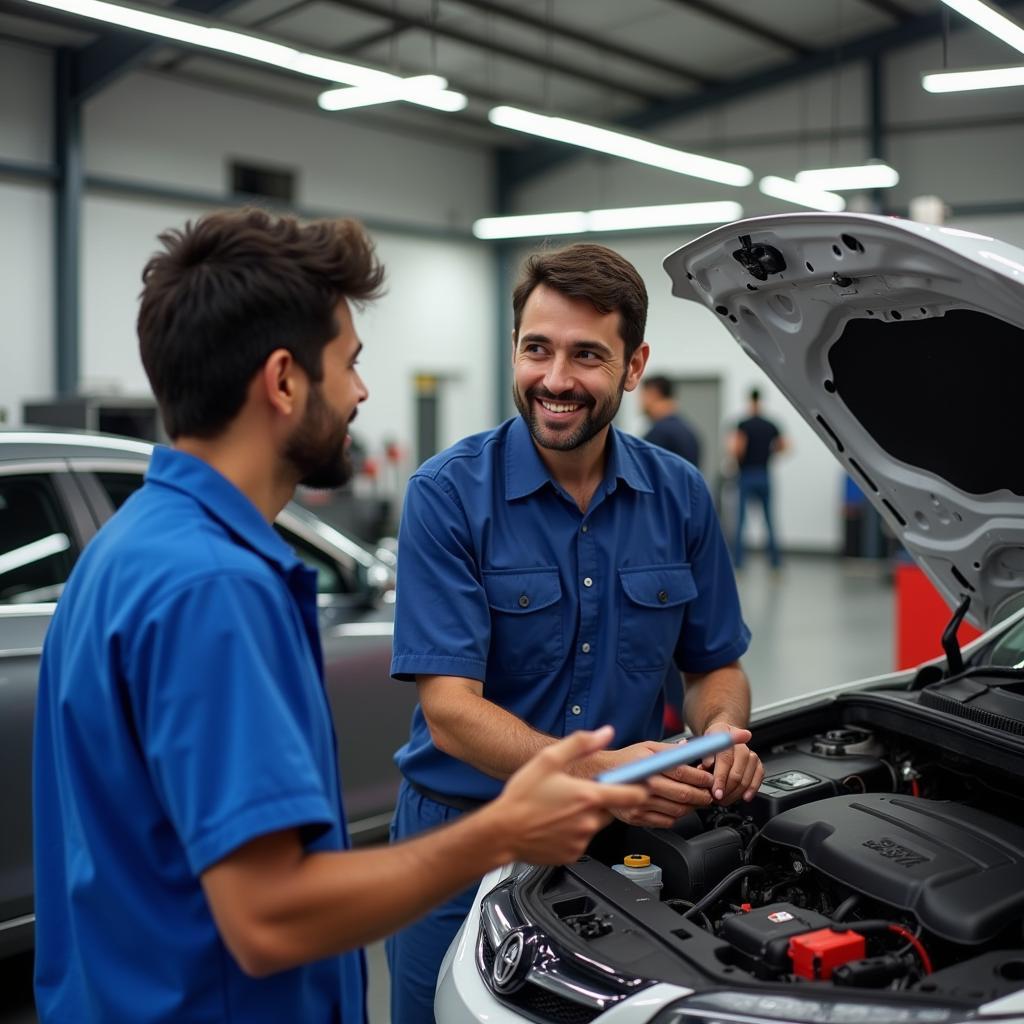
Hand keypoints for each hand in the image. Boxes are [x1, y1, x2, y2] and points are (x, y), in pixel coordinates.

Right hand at [491, 726, 646, 864]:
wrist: (502, 832)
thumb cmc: (522, 797)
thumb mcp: (549, 759)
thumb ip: (581, 743)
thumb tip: (604, 733)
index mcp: (589, 797)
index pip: (634, 795)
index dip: (640, 788)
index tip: (638, 783)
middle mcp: (590, 821)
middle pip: (612, 809)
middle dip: (601, 800)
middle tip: (577, 793)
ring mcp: (582, 840)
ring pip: (595, 825)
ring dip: (585, 816)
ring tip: (560, 808)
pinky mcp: (573, 854)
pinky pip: (581, 840)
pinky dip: (573, 832)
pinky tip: (555, 823)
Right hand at [592, 740, 714, 828]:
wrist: (599, 776)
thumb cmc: (624, 760)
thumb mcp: (647, 747)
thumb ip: (671, 750)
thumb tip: (692, 750)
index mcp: (647, 765)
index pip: (681, 772)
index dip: (700, 777)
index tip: (709, 779)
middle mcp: (643, 785)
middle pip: (682, 794)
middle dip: (702, 795)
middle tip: (709, 793)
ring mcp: (639, 804)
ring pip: (677, 811)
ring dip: (692, 808)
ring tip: (697, 801)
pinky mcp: (636, 818)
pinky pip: (665, 822)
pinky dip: (677, 817)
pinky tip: (678, 808)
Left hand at [701, 724, 762, 804]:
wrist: (723, 735)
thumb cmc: (711, 743)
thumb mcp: (702, 745)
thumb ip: (703, 756)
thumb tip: (705, 766)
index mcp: (725, 737)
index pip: (724, 760)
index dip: (720, 778)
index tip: (716, 792)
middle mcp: (741, 746)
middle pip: (736, 774)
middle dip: (726, 790)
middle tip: (717, 799)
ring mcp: (751, 755)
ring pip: (746, 779)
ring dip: (735, 794)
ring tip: (724, 800)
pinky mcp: (758, 763)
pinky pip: (758, 778)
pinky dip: (752, 790)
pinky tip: (744, 797)